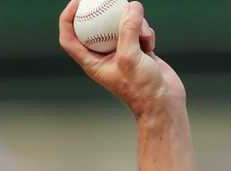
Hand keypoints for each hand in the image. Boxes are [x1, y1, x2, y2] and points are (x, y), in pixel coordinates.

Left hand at [59, 0, 184, 118]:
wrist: (163, 101)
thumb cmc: (141, 88)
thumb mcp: (130, 57)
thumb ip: (128, 30)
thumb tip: (132, 5)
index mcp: (90, 61)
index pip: (69, 38)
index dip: (67, 18)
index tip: (77, 1)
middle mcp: (103, 55)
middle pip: (95, 26)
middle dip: (103, 11)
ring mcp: (121, 50)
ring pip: (121, 24)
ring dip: (135, 24)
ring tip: (143, 37)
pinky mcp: (137, 48)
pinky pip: (138, 29)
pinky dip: (146, 31)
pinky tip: (151, 44)